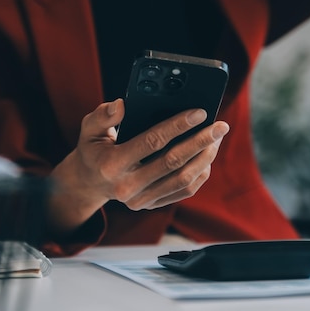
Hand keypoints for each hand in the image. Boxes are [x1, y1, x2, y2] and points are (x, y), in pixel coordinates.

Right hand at [48, 99, 229, 233]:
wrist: (89, 183)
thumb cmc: (94, 149)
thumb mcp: (89, 129)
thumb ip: (102, 115)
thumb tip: (122, 105)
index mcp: (112, 164)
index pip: (152, 141)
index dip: (178, 126)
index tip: (199, 112)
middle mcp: (127, 186)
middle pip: (173, 162)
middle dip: (201, 141)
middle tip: (220, 125)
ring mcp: (141, 199)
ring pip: (183, 179)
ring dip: (204, 158)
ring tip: (216, 138)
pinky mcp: (152, 205)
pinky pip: (184, 191)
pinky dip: (200, 173)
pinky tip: (206, 155)